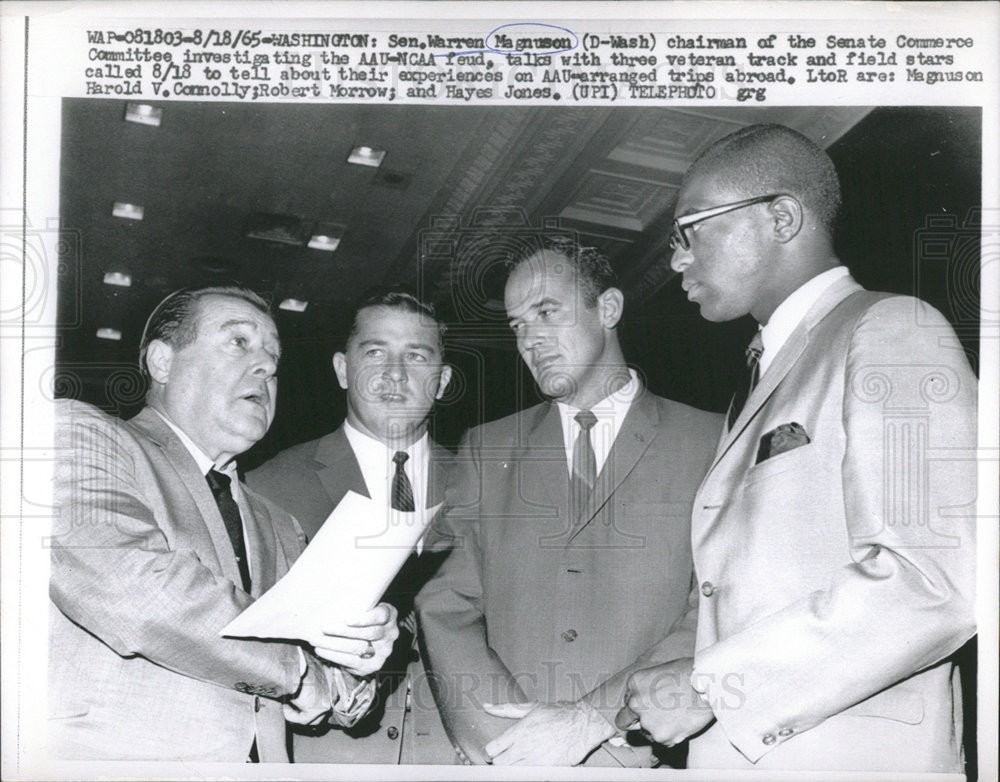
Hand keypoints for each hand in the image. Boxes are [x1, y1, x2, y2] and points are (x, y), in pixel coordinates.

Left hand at [311, 602, 398, 676]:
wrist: (370, 639)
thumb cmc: (361, 615)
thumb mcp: (364, 605)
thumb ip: (354, 602)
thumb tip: (330, 596)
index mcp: (390, 615)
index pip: (381, 616)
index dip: (364, 618)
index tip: (346, 618)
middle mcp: (390, 634)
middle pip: (368, 633)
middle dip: (343, 631)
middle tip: (323, 628)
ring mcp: (383, 651)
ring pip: (358, 648)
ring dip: (334, 645)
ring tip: (316, 640)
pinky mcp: (373, 665)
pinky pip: (352, 662)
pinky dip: (334, 656)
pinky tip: (321, 650)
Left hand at [483, 700, 615, 765]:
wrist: (582, 724)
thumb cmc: (557, 714)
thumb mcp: (530, 708)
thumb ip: (506, 709)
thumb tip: (487, 706)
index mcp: (519, 731)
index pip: (492, 749)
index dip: (491, 750)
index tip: (495, 749)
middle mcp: (525, 747)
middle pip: (499, 764)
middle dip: (499, 761)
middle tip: (505, 756)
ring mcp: (536, 760)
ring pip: (512, 773)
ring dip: (512, 768)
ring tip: (519, 761)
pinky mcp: (547, 770)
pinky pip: (528, 776)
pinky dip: (527, 773)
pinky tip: (531, 765)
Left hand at [615, 658, 713, 746]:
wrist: (707, 685)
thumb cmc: (689, 673)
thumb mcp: (659, 672)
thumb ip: (647, 688)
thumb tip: (647, 698)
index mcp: (634, 683)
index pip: (627, 701)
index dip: (638, 705)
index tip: (650, 706)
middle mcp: (635, 703)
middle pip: (625, 721)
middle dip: (636, 722)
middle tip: (653, 720)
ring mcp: (647, 722)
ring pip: (646, 733)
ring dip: (657, 729)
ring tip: (676, 718)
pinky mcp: (661, 737)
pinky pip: (662, 742)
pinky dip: (670, 736)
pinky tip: (681, 724)